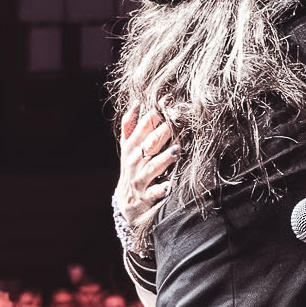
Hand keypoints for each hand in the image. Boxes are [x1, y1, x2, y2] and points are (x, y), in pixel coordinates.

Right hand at [114, 105, 176, 239]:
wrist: (127, 204)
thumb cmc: (132, 169)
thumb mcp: (128, 147)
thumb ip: (129, 125)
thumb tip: (136, 103)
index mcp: (132, 146)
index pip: (144, 126)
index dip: (156, 114)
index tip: (168, 102)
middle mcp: (134, 161)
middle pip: (150, 144)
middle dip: (163, 132)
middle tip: (178, 121)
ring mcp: (139, 179)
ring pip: (152, 166)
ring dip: (164, 159)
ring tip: (176, 151)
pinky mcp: (145, 196)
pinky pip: (153, 192)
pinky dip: (160, 189)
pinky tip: (168, 185)